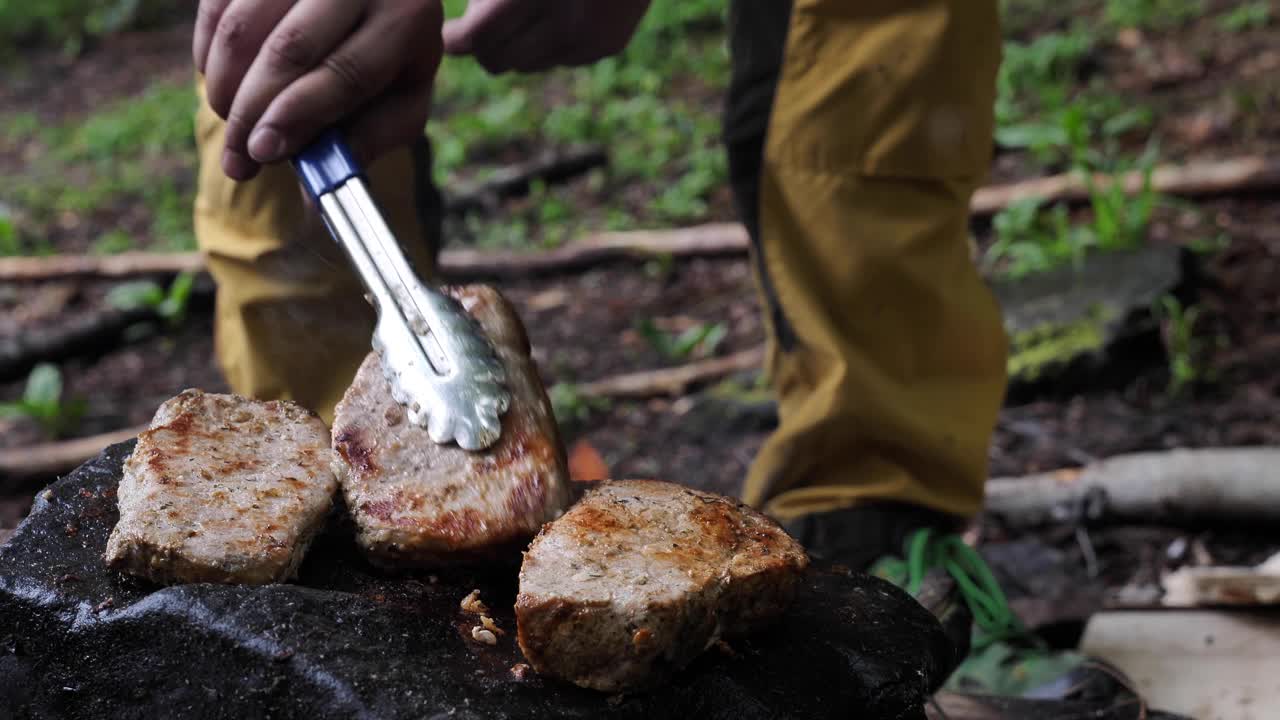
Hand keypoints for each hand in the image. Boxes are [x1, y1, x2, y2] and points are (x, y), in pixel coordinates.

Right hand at [194, 0, 443, 180]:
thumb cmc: (391, 55)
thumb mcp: (401, 98)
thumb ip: (366, 141)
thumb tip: (315, 197)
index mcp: (407, 19)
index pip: (348, 72)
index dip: (299, 116)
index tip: (262, 153)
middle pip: (291, 49)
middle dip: (253, 111)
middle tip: (236, 159)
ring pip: (244, 25)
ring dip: (223, 84)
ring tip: (227, 121)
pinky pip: (216, 3)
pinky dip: (207, 48)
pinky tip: (219, 80)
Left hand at [442, 0, 650, 73]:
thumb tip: (459, 35)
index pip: (478, 38)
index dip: (456, 39)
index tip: (451, 33)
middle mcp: (565, 20)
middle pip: (499, 61)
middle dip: (484, 46)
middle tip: (479, 26)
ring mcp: (591, 36)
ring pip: (529, 65)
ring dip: (517, 45)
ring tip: (518, 13)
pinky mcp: (609, 43)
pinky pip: (563, 59)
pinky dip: (551, 43)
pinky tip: (557, 12)